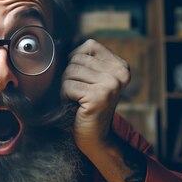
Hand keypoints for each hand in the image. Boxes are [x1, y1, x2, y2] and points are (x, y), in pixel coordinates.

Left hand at [61, 39, 129, 157]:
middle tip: (77, 93)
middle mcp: (119, 73)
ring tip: (76, 99)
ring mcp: (111, 85)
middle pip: (77, 59)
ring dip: (66, 87)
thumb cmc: (88, 106)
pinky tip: (75, 106)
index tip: (81, 78)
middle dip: (69, 75)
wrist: (96, 138)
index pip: (90, 45)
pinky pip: (67, 86)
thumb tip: (60, 43)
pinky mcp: (98, 97)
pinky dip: (65, 97)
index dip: (76, 60)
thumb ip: (86, 60)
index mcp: (121, 66)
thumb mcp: (93, 78)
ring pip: (70, 72)